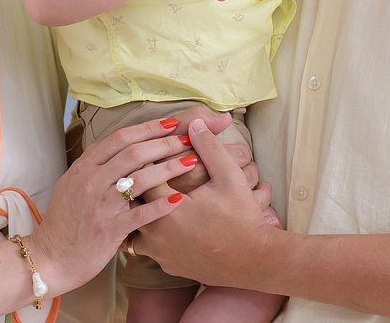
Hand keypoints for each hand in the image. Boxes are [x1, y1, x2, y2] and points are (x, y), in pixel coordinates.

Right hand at [27, 114, 227, 295]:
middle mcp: (92, 181)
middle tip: (186, 138)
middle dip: (163, 143)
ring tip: (190, 162)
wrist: (49, 258)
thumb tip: (115, 150)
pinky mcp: (110, 230)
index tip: (168, 123)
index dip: (146, 128)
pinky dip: (162, 204)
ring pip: (141, 179)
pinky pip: (141, 213)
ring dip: (169, 168)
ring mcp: (101, 205)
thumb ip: (92, 167)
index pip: (119, 138)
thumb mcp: (70, 185)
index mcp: (83, 167)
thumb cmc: (63, 222)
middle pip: (134, 153)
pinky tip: (180, 198)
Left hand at [130, 117, 276, 286]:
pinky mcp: (167, 266)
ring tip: (151, 194)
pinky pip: (148, 244)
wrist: (255, 262)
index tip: (155, 151)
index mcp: (167, 210)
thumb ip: (208, 147)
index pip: (143, 175)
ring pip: (138, 225)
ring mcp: (160, 253)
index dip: (150, 159)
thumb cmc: (243, 219)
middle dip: (142, 183)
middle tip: (147, 169)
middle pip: (134, 200)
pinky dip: (152, 229)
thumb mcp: (230, 176)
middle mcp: (156, 235)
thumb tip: (194, 123)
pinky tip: (162, 217)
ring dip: (142, 209)